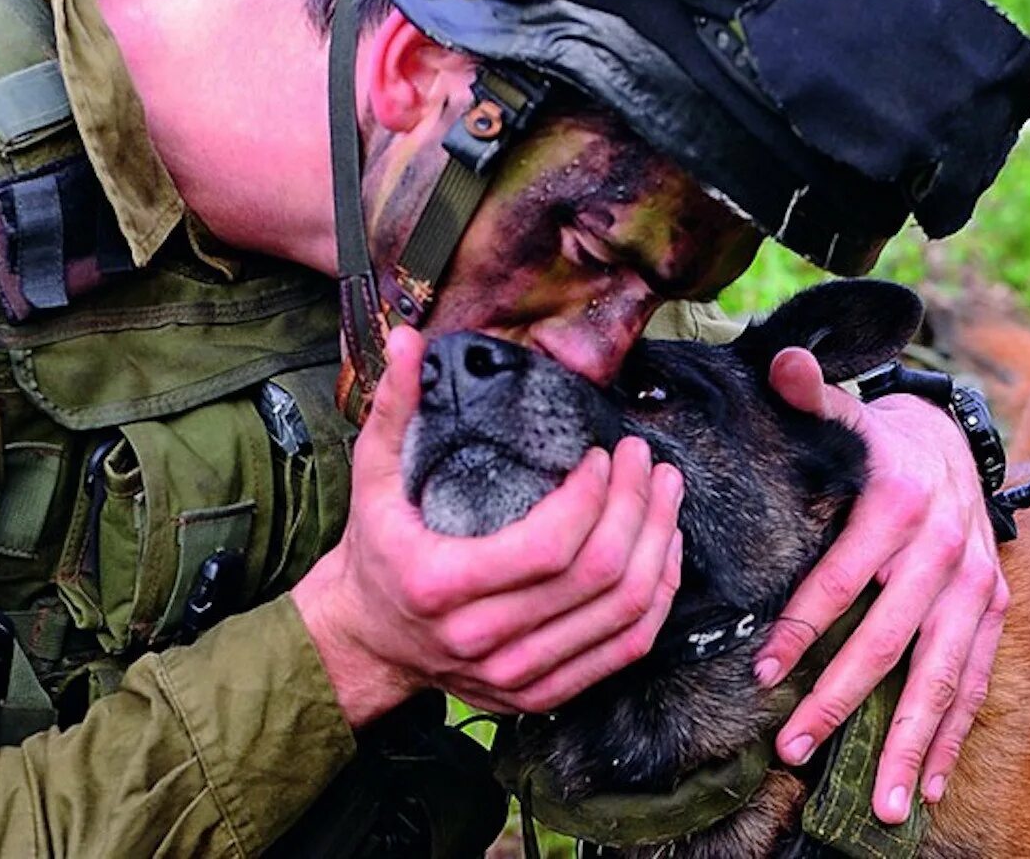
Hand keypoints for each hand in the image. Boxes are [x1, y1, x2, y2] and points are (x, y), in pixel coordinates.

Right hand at [293, 326, 685, 726]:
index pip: (548, 547)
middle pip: (596, 576)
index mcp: (444, 583)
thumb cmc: (375, 551)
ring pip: (622, 614)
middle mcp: (484, 639)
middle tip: (645, 461)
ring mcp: (517, 674)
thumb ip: (393, 406)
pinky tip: (664, 552)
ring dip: (659, 548)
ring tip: (665, 493)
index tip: (602, 456)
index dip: (592, 498)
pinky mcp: (542, 692)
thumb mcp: (372, 476)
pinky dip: (656, 598)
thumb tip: (408, 338)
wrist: (364, 641)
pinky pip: (623, 649)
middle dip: (637, 508)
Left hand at [752, 348, 1007, 822]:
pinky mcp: (993, 615)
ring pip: (940, 678)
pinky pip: (972, 685)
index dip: (801, 628)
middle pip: (889, 642)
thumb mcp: (848, 415)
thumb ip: (809, 395)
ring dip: (907, 743)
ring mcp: (976, 591)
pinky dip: (950, 738)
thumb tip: (778, 362)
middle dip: (841, 701)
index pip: (841, 579)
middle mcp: (943, 554)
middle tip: (794, 749)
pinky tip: (923, 785)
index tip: (761, 674)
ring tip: (877, 801)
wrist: (958, 445)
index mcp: (897, 508)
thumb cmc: (880, 443)